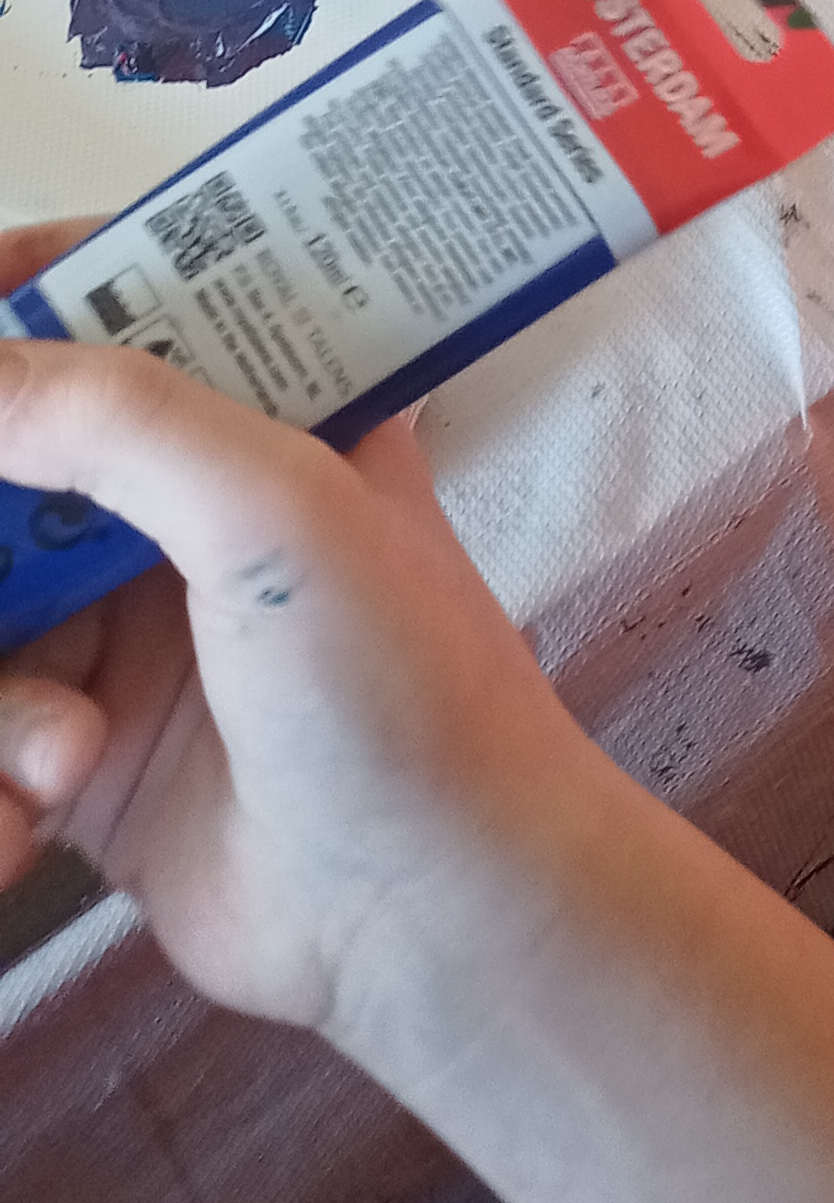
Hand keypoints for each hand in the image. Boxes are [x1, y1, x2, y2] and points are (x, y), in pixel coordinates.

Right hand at [0, 226, 594, 1045]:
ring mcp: (125, 624)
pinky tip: (30, 823)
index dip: (29, 292)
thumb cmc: (398, 685)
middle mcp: (186, 500)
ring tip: (56, 752)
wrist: (423, 910)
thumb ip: (122, 415)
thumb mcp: (276, 508)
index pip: (125, 294)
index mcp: (263, 407)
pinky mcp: (78, 747)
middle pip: (16, 461)